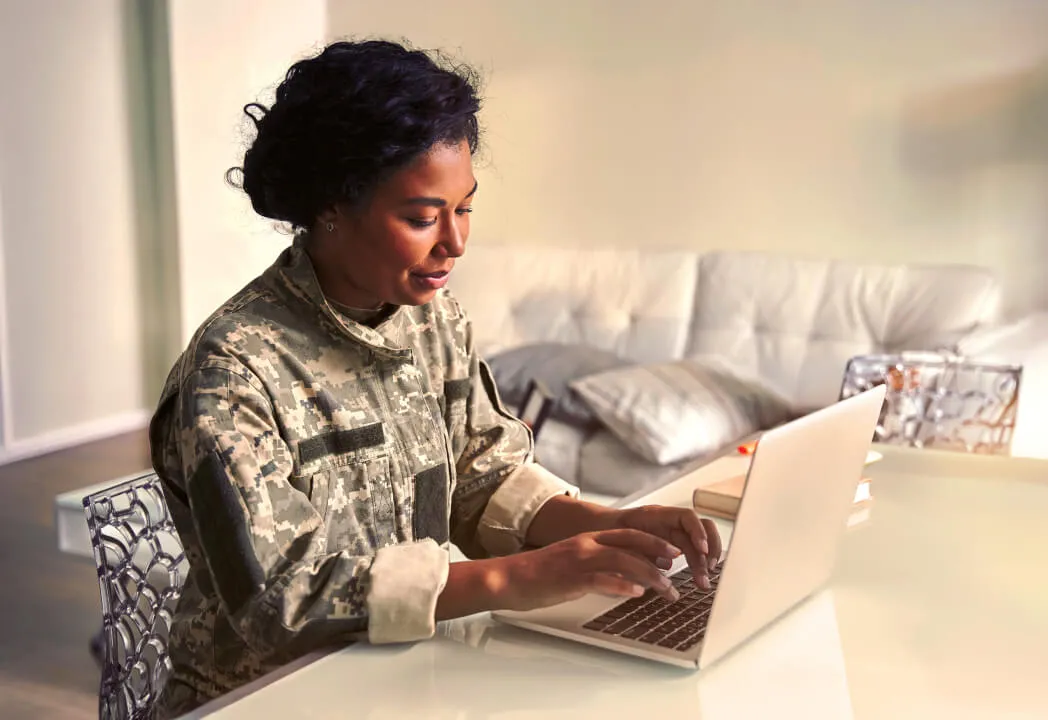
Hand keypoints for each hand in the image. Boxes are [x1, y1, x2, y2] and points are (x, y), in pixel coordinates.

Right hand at [495, 528, 683, 611]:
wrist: (510, 578)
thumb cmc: (541, 574)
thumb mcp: (573, 562)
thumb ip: (599, 565)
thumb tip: (626, 578)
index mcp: (588, 538)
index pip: (628, 534)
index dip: (653, 541)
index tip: (672, 551)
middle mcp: (586, 544)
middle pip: (631, 542)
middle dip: (658, 552)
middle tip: (678, 566)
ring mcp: (579, 560)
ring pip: (623, 560)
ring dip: (649, 575)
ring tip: (666, 588)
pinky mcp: (571, 578)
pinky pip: (602, 579)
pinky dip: (622, 585)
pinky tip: (636, 593)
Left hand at [614, 505, 721, 589]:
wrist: (601, 529)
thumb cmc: (610, 531)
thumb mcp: (623, 538)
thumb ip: (643, 547)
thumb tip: (666, 562)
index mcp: (658, 515)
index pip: (687, 517)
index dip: (698, 532)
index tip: (702, 550)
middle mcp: (670, 522)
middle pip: (700, 531)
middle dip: (707, 552)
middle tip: (705, 574)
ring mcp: (673, 533)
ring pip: (699, 544)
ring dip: (704, 561)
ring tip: (703, 581)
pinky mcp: (672, 546)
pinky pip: (692, 552)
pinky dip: (698, 564)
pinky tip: (698, 577)